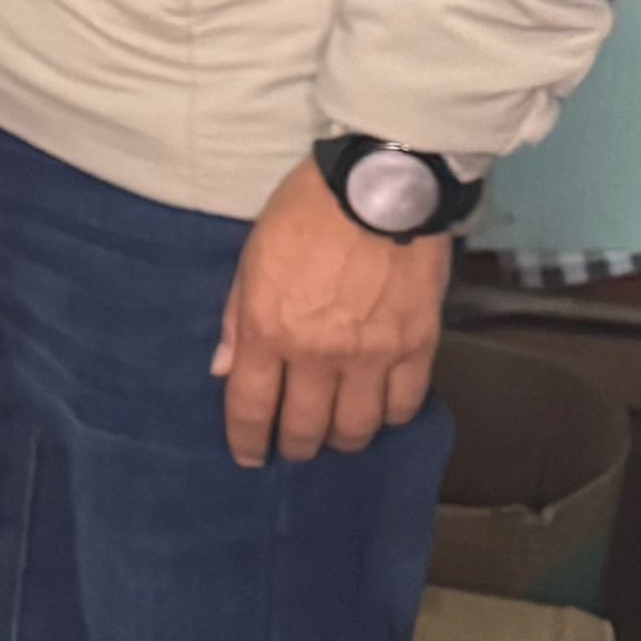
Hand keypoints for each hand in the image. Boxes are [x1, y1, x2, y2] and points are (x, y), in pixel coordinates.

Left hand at [213, 161, 448, 468]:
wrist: (379, 185)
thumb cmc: (306, 212)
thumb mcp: (252, 256)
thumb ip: (236, 316)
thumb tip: (224, 368)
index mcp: (267, 329)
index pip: (250, 407)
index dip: (247, 441)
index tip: (250, 455)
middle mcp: (317, 354)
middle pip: (304, 428)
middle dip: (295, 446)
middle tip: (295, 444)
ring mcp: (370, 355)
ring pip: (356, 428)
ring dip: (342, 438)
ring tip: (337, 432)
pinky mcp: (416, 346)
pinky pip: (403, 404)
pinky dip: (389, 415)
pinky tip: (380, 408)